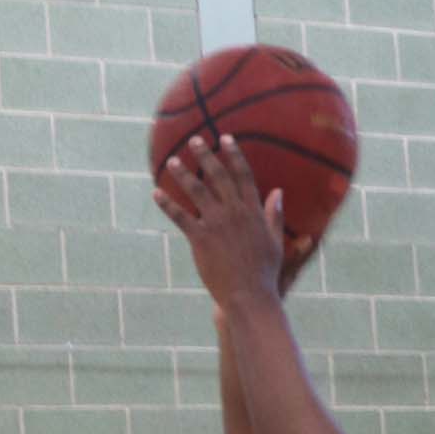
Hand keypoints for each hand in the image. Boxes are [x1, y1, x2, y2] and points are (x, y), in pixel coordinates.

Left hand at [157, 135, 295, 310]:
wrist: (249, 295)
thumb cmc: (264, 271)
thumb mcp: (275, 241)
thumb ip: (274, 215)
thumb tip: (278, 191)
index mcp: (253, 211)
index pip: (243, 175)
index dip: (234, 155)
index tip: (225, 138)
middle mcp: (234, 212)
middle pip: (218, 177)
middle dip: (206, 156)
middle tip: (194, 140)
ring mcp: (216, 224)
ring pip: (197, 191)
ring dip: (183, 174)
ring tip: (172, 161)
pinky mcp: (200, 238)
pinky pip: (180, 216)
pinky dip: (167, 204)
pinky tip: (156, 193)